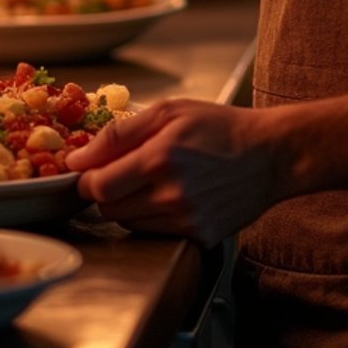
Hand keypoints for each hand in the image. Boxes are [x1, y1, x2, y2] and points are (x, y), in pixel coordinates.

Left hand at [66, 99, 278, 246]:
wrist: (270, 154)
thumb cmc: (221, 127)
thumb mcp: (170, 111)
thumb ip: (120, 133)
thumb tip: (77, 157)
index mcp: (159, 157)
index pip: (97, 185)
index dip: (86, 178)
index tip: (91, 170)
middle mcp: (170, 194)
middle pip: (108, 209)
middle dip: (107, 191)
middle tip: (125, 172)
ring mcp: (185, 220)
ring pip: (129, 224)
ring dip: (130, 205)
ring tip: (154, 182)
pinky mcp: (198, 237)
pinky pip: (155, 234)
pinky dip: (154, 219)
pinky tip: (173, 198)